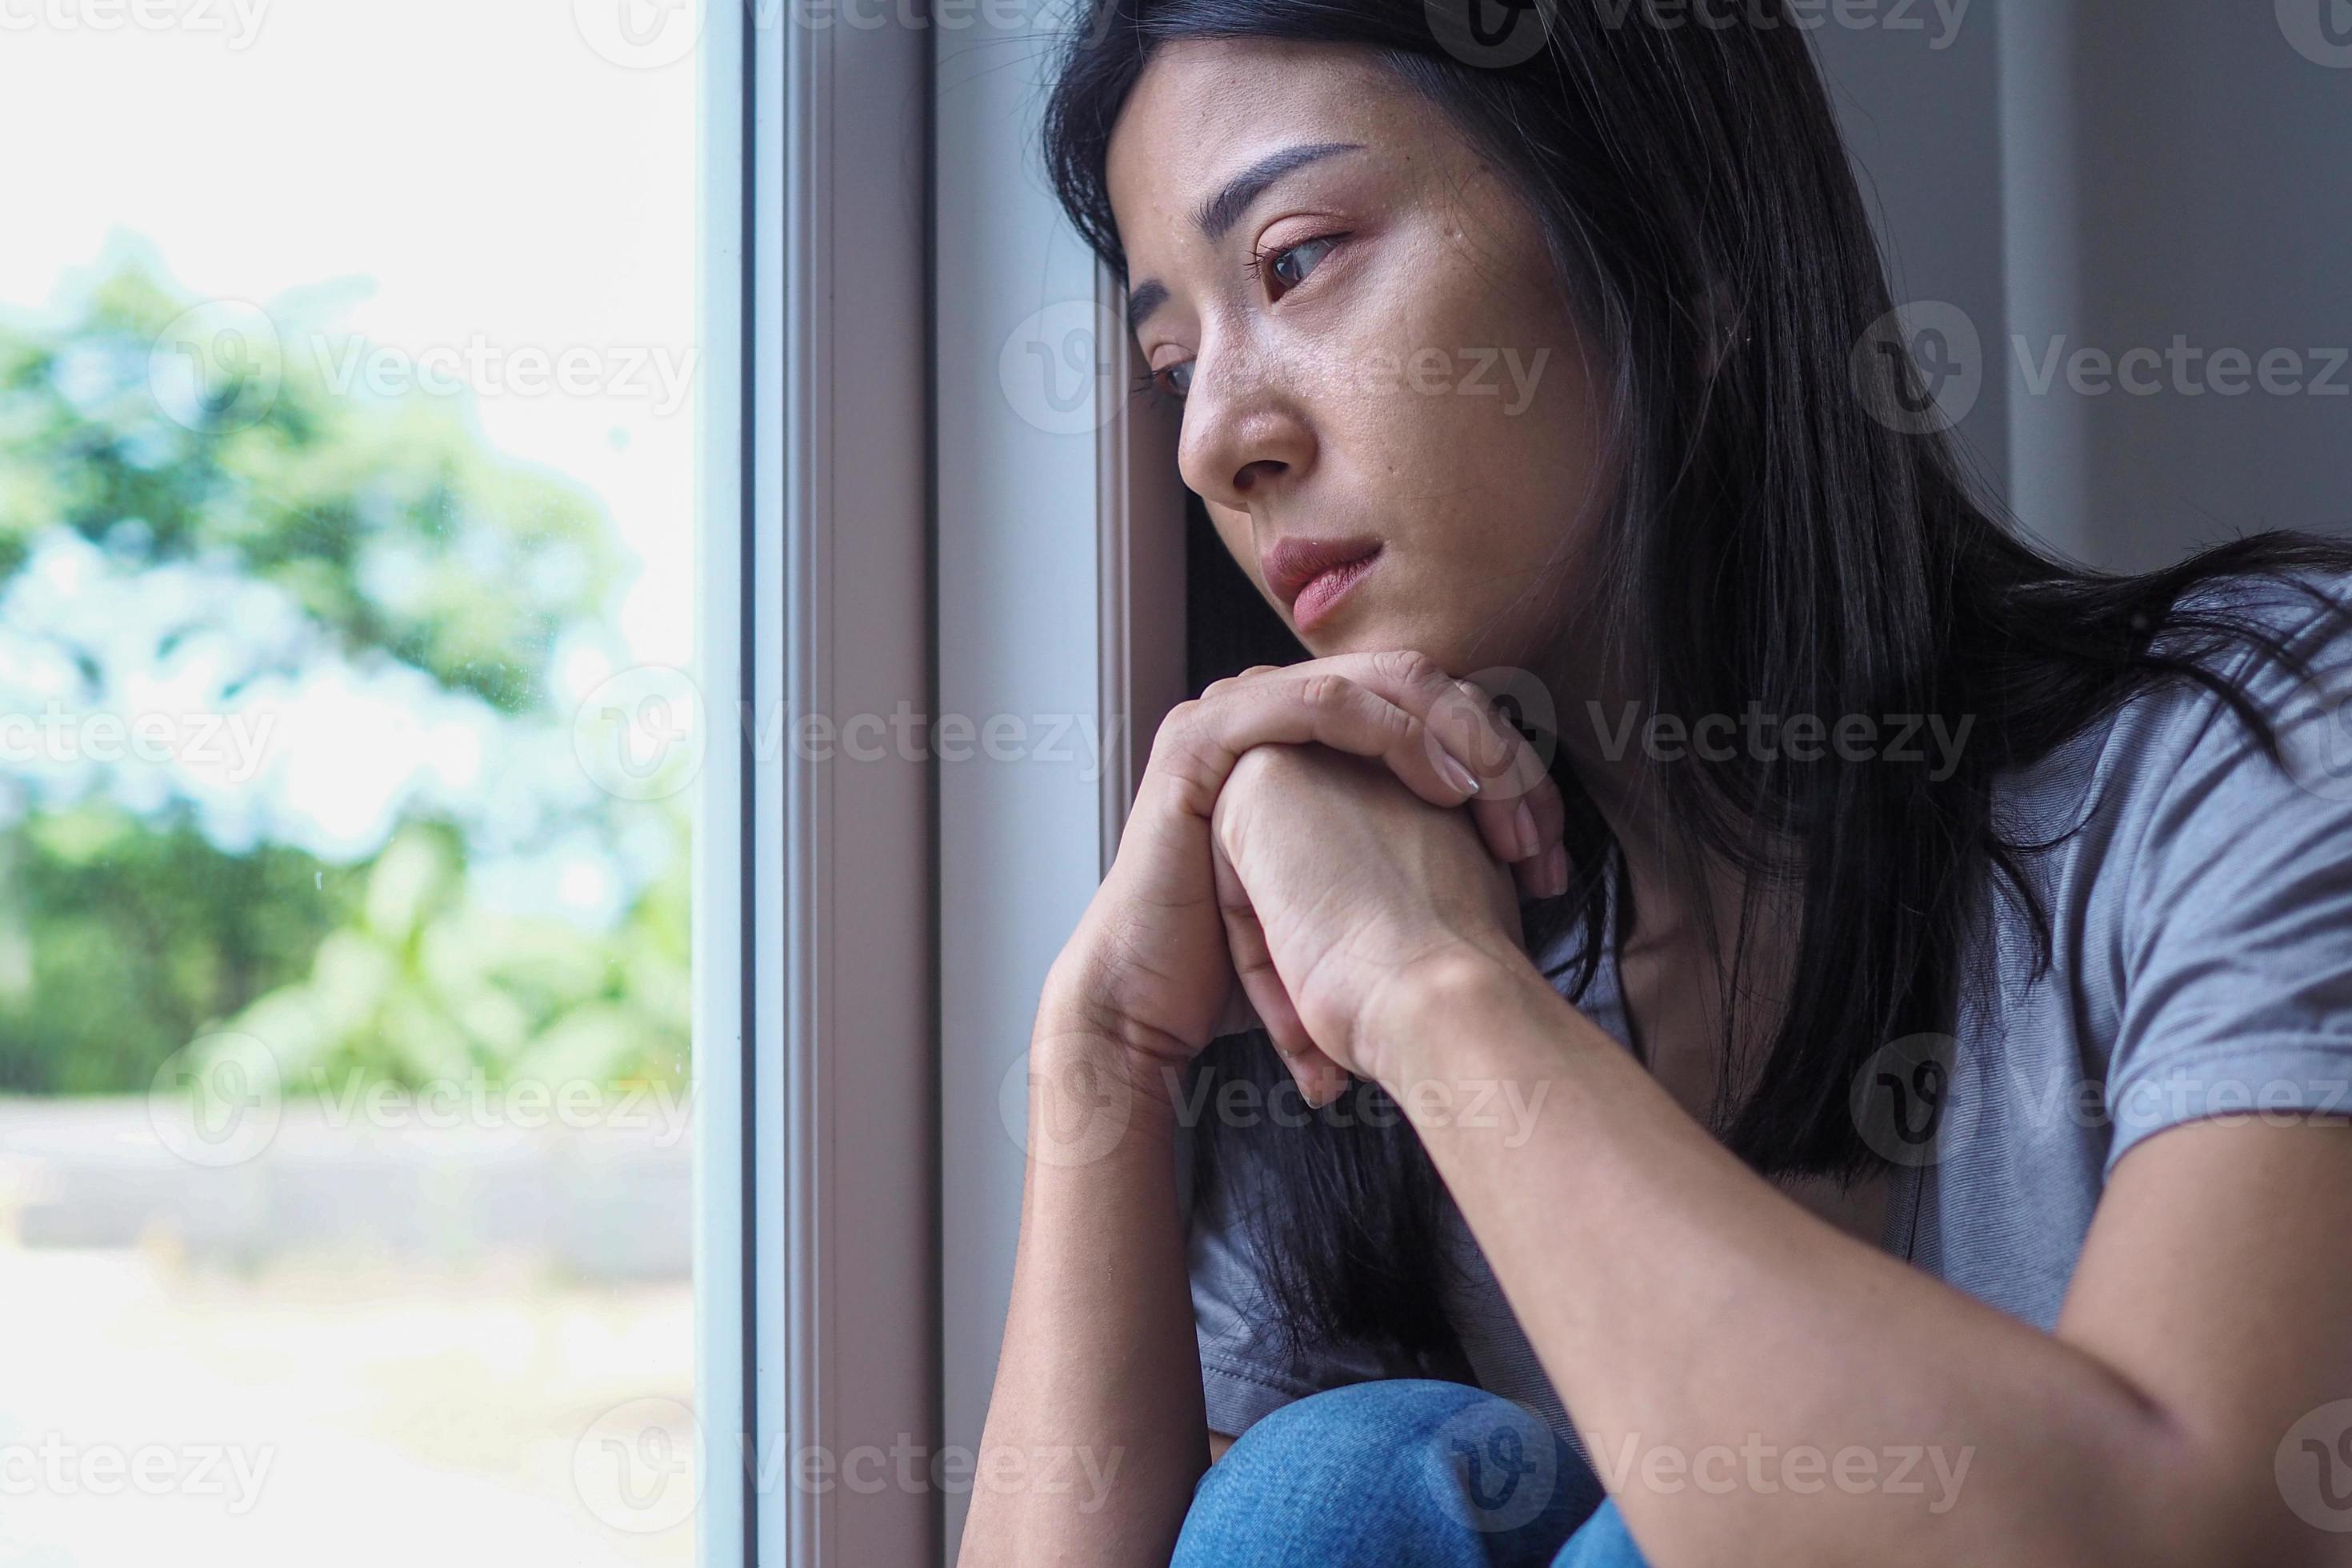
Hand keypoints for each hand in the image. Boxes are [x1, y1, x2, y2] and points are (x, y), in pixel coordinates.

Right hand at [1044, 649, 1563, 1106]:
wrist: (1158, 1003)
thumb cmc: (1260, 962)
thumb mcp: (1360, 896)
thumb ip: (1416, 854)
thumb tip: (1518, 864)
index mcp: (1315, 736)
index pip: (1434, 709)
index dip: (1506, 765)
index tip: (1550, 851)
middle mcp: (1277, 709)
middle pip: (1421, 683)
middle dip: (1496, 748)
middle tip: (1538, 831)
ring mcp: (1238, 713)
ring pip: (1384, 679)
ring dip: (1461, 735)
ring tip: (1501, 807)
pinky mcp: (1208, 738)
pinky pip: (1320, 702)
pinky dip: (1393, 733)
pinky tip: (1444, 785)